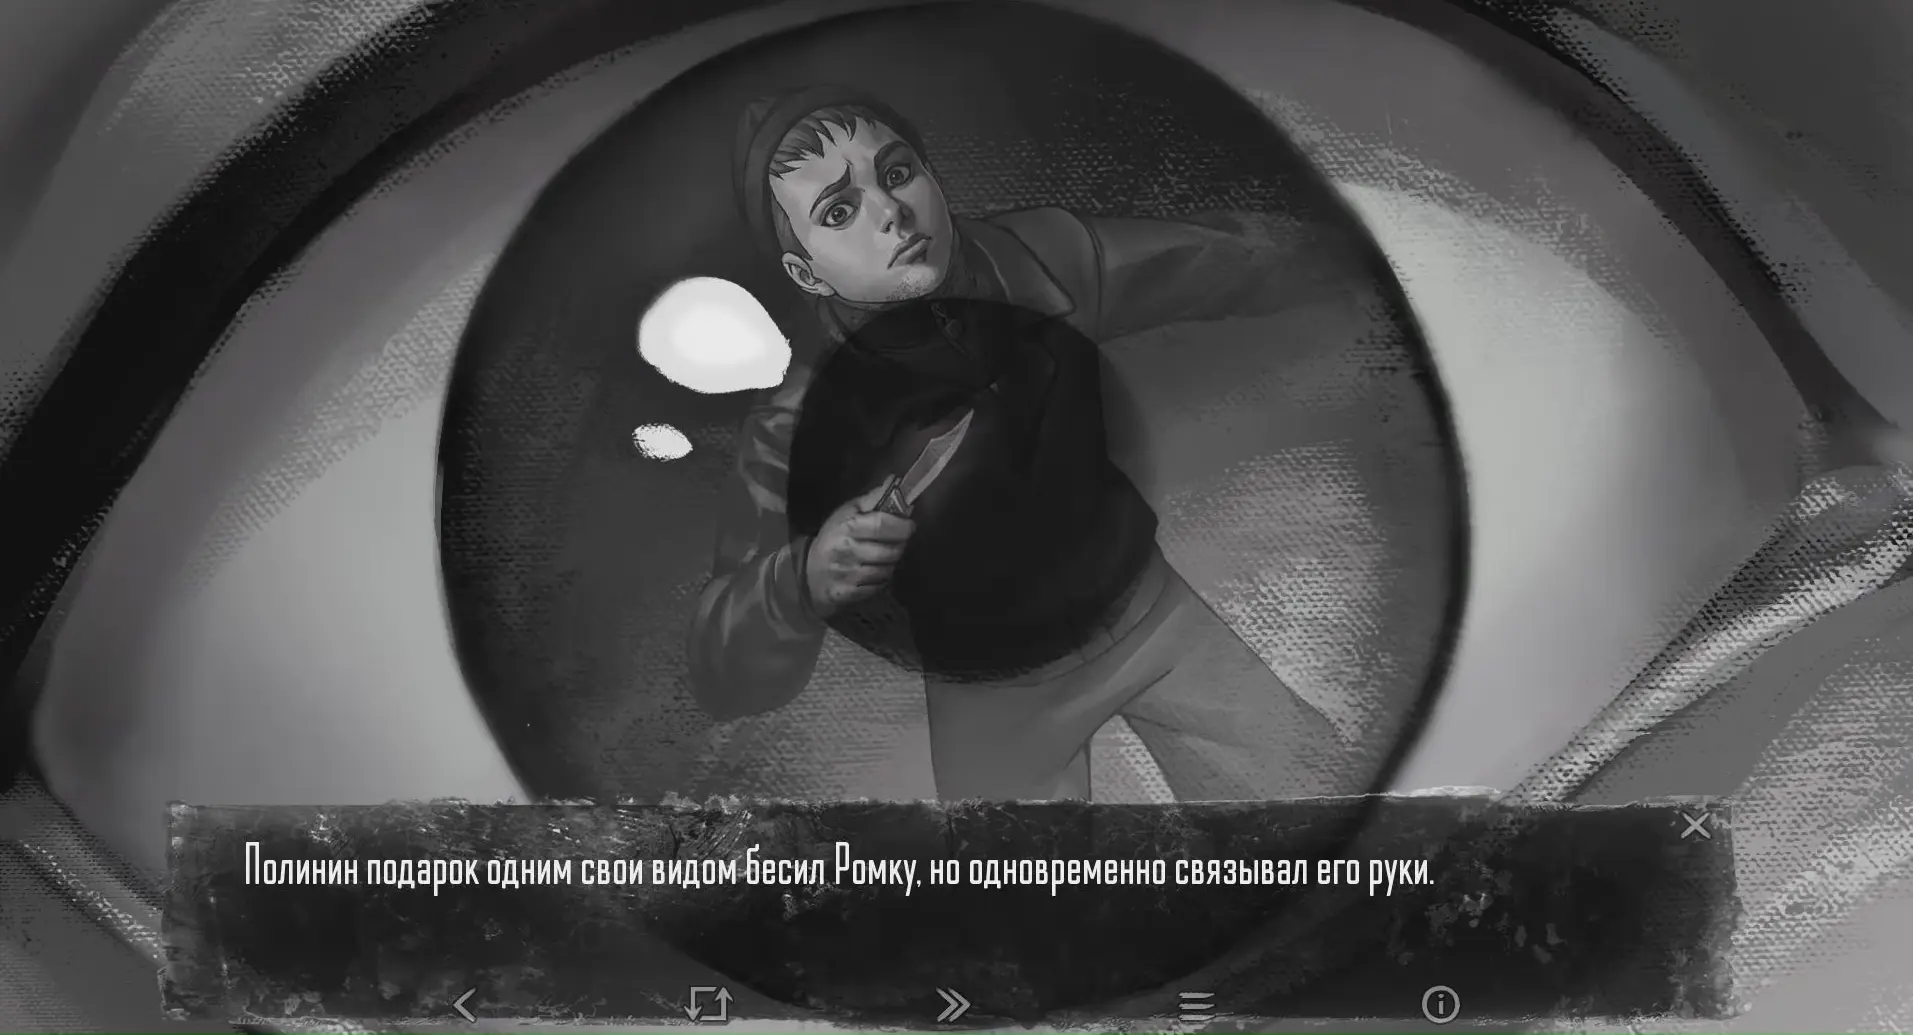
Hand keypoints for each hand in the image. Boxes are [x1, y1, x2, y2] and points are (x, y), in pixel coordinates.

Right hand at [805, 482, 916, 616]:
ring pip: (888, 570)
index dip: (902, 526)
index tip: (908, 525)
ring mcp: (848, 574)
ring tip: (882, 556)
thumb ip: (873, 499)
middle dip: (899, 545)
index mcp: (848, 527)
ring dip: (890, 563)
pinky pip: (879, 586)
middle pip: (890, 551)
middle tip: (895, 542)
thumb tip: (894, 481)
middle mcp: (847, 550)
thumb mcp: (848, 512)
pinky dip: (881, 580)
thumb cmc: (833, 537)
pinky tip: (873, 571)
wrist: (809, 572)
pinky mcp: (849, 593)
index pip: (882, 525)